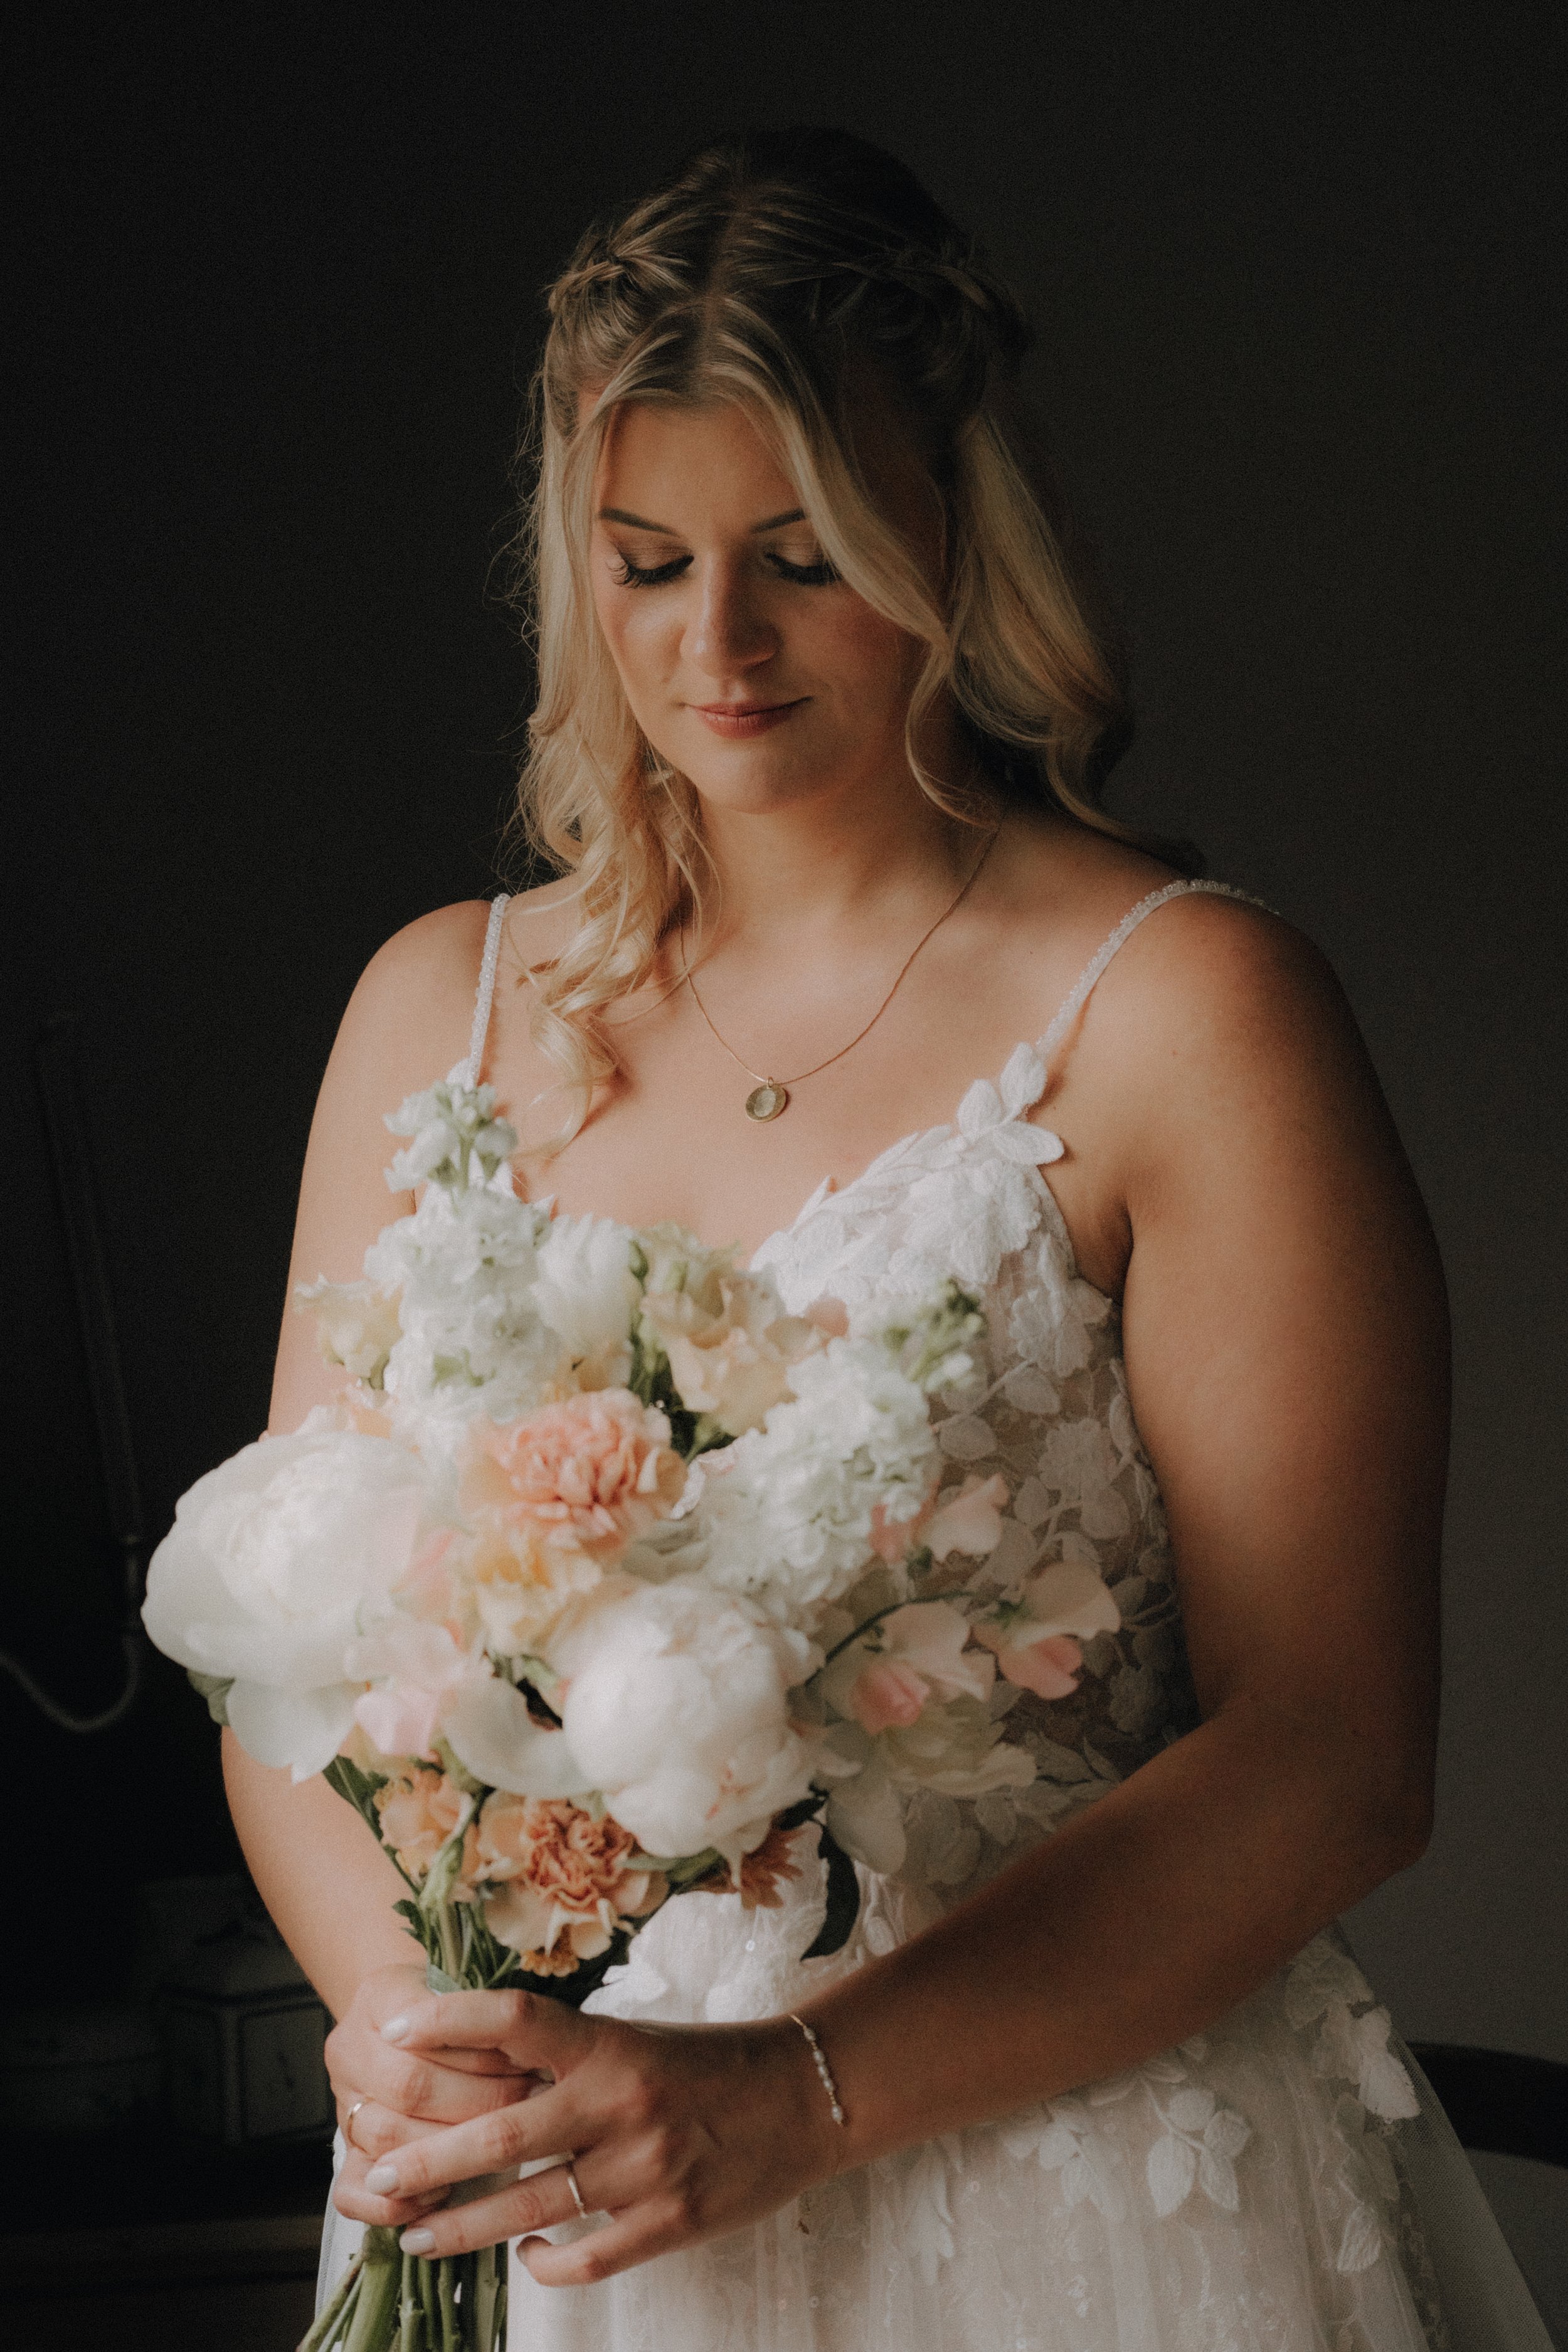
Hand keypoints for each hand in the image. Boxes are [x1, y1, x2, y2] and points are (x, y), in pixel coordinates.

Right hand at [325, 1964, 541, 2231]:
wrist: (409, 2018)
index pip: (430, 2028)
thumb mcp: (466, 1983)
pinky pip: (351, 2192)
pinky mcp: (346, 2156)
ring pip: (385, 2136)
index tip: (534, 2062)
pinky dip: (397, 2203)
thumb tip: (532, 2053)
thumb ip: (484, 2008)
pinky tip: (442, 2196)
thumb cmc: (453, 2003)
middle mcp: (350, 2049)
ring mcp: (345, 2105)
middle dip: (479, 2101)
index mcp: (381, 1996)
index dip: (484, 2052)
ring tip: (500, 2149)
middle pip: (411, 2085)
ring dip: (447, 2149)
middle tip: (531, 2106)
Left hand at [356, 1990, 841, 2286]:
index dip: (451, 2019)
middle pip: (502, 2133)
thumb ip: (566, 2058)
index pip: (517, 2020)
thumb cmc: (706, 2064)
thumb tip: (478, 2069)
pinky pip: (587, 2258)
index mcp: (611, 2045)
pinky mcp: (670, 2222)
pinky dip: (544, 2263)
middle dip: (428, 2160)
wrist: (803, 2097)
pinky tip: (522, 2256)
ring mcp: (646, 2168)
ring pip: (531, 2207)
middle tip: (374, 2174)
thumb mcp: (634, 2039)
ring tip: (414, 2233)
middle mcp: (622, 2103)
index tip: (394, 2028)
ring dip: (462, 2226)